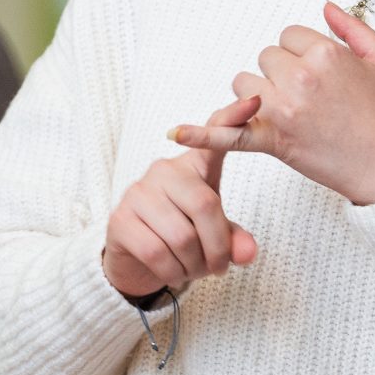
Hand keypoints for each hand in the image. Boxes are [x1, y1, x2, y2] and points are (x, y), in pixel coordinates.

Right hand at [101, 98, 261, 299]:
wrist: (134, 260)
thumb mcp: (212, 234)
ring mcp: (138, 193)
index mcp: (192, 166)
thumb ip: (233, 240)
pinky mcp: (120, 219)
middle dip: (218, 248)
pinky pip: (157, 253)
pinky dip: (173, 272)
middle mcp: (164, 170)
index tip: (254, 101)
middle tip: (220, 268)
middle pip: (205, 206)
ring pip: (182, 237)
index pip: (212, 136)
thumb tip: (247, 253)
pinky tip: (174, 273)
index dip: (232, 119)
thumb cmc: (180, 235)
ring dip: (195, 265)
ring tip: (195, 271)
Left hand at [166, 4, 374, 205]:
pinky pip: (228, 135)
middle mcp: (300, 78)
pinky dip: (201, 135)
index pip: (290, 35)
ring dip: (257, 95)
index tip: (320, 73)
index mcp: (326, 53)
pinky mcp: (272, 142)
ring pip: (244, 85)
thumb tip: (325, 6)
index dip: (304, 52)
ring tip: (288, 112)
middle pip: (266, 58)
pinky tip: (174, 134)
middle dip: (283, 72)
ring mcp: (282, 111)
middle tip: (310, 96)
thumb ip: (354, 28)